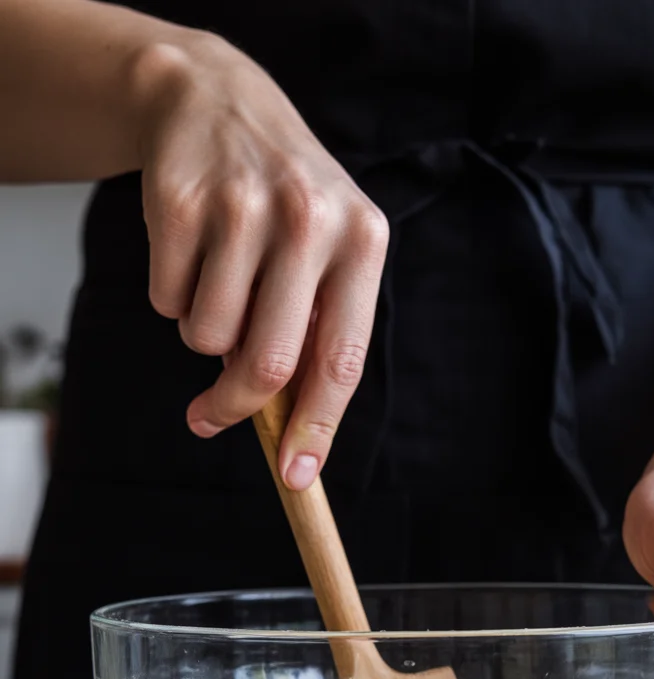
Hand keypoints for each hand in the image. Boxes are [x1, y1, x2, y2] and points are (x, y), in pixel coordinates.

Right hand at [136, 34, 388, 488]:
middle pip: (268, 362)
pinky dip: (171, 297)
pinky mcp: (180, 201)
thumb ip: (315, 335)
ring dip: (204, 334)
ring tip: (219, 283)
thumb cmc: (284, 204)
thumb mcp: (326, 253)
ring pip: (207, 336)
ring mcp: (242, 207)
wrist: (219, 101)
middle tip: (210, 419)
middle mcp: (309, 220)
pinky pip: (165, 301)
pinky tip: (192, 252)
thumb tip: (285, 438)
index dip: (317, 428)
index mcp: (362, 241)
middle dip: (236, 406)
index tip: (295, 477)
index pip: (341, 360)